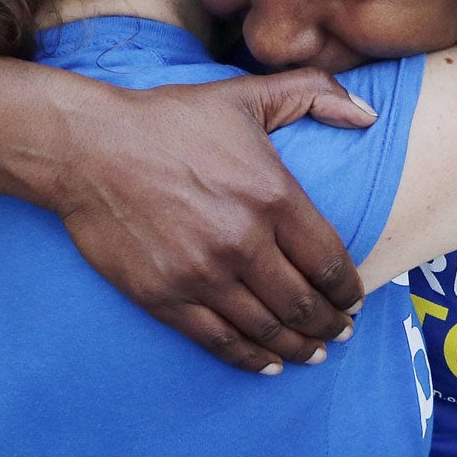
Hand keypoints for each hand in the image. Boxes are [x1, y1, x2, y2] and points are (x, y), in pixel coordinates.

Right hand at [38, 70, 378, 373]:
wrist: (88, 147)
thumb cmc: (170, 119)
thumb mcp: (247, 93)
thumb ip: (316, 92)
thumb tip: (369, 115)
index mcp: (272, 195)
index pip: (329, 261)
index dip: (349, 290)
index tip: (355, 300)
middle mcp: (243, 241)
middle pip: (304, 303)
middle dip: (331, 324)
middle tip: (342, 332)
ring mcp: (202, 274)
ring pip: (267, 328)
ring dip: (299, 347)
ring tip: (315, 352)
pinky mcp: (164, 296)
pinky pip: (219, 341)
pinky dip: (250, 358)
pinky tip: (268, 364)